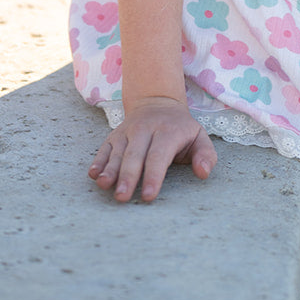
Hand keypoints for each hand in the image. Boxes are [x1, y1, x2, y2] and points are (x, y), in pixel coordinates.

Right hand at [88, 96, 216, 202]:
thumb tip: (203, 173)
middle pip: (135, 155)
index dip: (153, 176)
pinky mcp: (114, 135)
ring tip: (104, 185)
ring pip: (117, 151)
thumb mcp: (199, 136)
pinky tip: (93, 174)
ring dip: (110, 169)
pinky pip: (104, 147)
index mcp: (168, 131)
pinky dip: (98, 160)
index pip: (159, 156)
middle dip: (128, 176)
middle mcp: (145, 129)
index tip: (148, 196)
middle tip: (122, 197)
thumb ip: (206, 155)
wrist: (158, 102)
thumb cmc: (181, 129)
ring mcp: (128, 131)